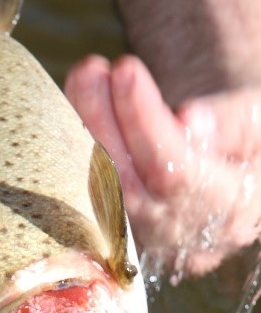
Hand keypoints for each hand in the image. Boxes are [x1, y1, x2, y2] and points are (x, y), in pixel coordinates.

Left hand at [65, 54, 260, 277]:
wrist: (232, 189)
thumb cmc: (248, 149)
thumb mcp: (259, 126)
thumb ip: (233, 123)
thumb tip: (190, 120)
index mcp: (228, 211)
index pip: (173, 170)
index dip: (145, 121)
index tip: (126, 70)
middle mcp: (180, 236)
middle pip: (125, 183)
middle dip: (102, 120)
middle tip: (89, 70)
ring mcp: (144, 243)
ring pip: (97, 191)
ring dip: (80, 132)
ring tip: (81, 80)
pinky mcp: (116, 239)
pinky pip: (84, 197)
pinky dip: (73, 154)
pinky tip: (70, 114)